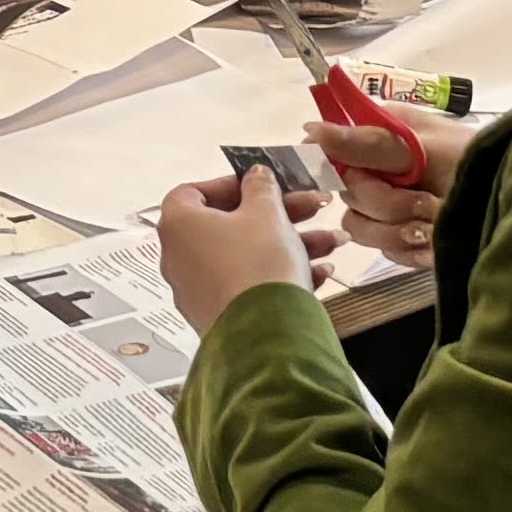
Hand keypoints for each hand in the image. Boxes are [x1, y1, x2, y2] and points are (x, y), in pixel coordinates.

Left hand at [155, 160, 327, 329]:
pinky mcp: (219, 316)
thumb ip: (261, 187)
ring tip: (332, 241)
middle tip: (312, 207)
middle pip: (230, 224)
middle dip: (278, 214)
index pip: (193, 192)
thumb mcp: (267, 213)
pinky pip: (249, 285)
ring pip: (246, 255)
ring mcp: (198, 291)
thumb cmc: (258, 265)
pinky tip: (320, 273)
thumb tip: (255, 176)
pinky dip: (280, 274)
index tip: (261, 185)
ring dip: (290, 244)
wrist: (265, 335)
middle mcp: (180, 258)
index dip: (230, 184)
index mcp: (179, 225)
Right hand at [316, 91, 483, 269]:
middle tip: (426, 202)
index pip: (332, 146)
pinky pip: (387, 250)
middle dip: (387, 205)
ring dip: (399, 229)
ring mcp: (391, 206)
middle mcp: (381, 169)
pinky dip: (412, 250)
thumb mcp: (424, 148)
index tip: (337, 176)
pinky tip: (435, 244)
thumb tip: (312, 130)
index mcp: (383, 134)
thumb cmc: (475, 163)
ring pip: (361, 227)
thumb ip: (369, 144)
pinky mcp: (404, 238)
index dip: (328, 163)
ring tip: (435, 225)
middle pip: (349, 195)